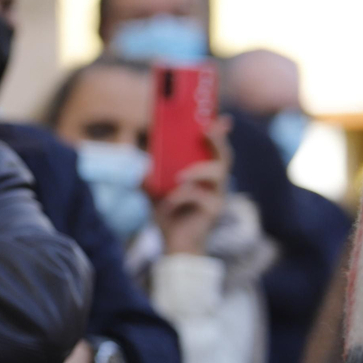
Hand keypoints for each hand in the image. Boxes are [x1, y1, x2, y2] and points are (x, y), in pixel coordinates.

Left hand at [154, 119, 230, 254]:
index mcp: (203, 175)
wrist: (173, 244)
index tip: (219, 118)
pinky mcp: (214, 211)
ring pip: (218, 174)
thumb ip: (148, 179)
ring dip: (197, 171)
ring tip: (179, 176)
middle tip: (206, 130)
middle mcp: (215, 183)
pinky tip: (169, 203)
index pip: (214, 149)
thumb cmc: (168, 216)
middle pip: (224, 157)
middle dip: (217, 141)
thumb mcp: (153, 193)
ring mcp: (218, 197)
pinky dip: (182, 197)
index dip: (218, 133)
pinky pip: (201, 197)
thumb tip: (138, 170)